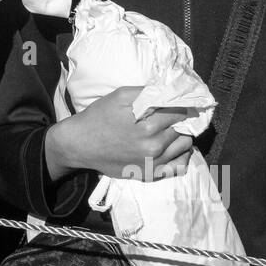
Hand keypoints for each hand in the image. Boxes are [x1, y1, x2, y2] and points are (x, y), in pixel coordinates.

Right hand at [45, 86, 194, 180]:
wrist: (80, 144)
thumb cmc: (100, 117)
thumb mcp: (121, 95)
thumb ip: (149, 92)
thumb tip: (173, 91)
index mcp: (148, 124)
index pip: (181, 111)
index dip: (182, 103)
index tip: (179, 101)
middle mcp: (154, 146)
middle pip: (184, 127)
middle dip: (180, 119)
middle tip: (170, 114)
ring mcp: (153, 163)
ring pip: (185, 145)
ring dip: (181, 135)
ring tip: (169, 129)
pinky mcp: (150, 174)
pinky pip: (179, 167)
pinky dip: (182, 155)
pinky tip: (173, 147)